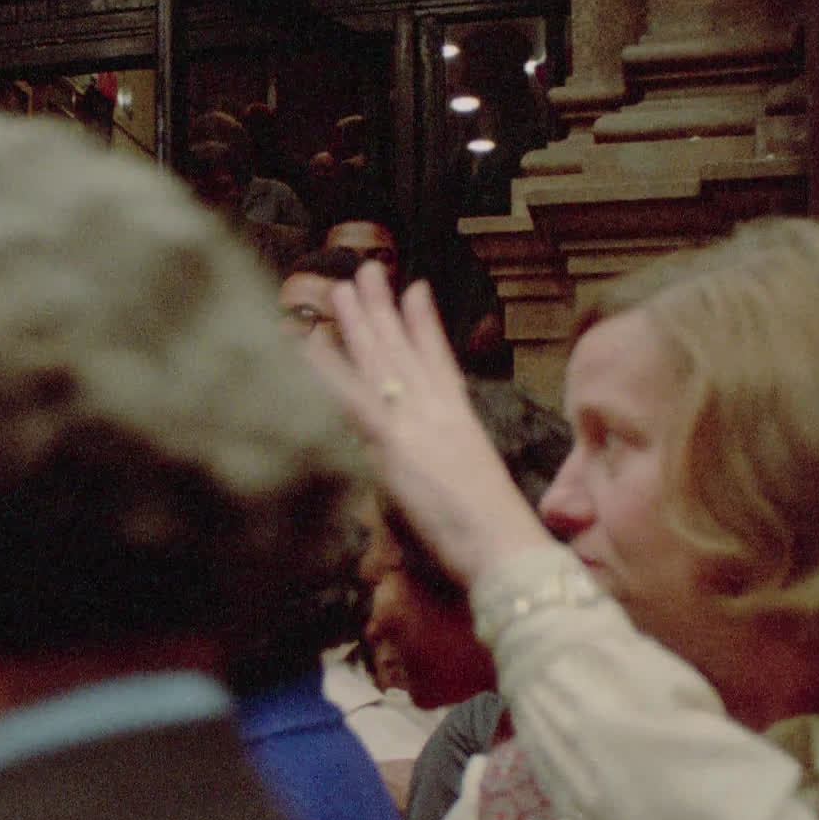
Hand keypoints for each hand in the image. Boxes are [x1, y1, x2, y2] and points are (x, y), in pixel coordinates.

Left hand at [301, 263, 552, 588]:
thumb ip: (441, 465)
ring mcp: (416, 422)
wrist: (507, 548)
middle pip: (405, 348)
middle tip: (368, 271)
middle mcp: (438, 410)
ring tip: (342, 286)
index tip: (416, 290)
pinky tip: (312, 346)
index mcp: (461, 419)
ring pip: (381, 360)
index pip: (438, 359)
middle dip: (384, 307)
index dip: (425, 323)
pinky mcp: (396, 444)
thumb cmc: (493, 535)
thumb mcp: (469, 487)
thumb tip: (420, 466)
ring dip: (358, 321)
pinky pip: (353, 399)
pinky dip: (330, 370)